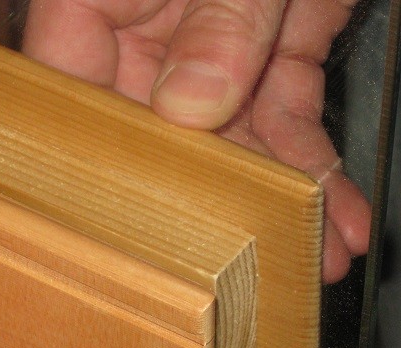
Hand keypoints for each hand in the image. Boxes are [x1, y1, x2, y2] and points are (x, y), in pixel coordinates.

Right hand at [23, 0, 370, 282]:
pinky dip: (312, 167)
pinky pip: (282, 123)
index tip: (126, 226)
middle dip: (204, 207)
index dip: (92, 164)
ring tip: (309, 261)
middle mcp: (137, 37)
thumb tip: (191, 108)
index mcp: (88, 5)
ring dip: (275, 203)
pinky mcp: (263, 59)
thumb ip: (218, 18)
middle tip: (231, 267)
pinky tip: (334, 215)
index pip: (67, 95)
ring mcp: (202, 53)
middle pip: (153, 139)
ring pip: (229, 144)